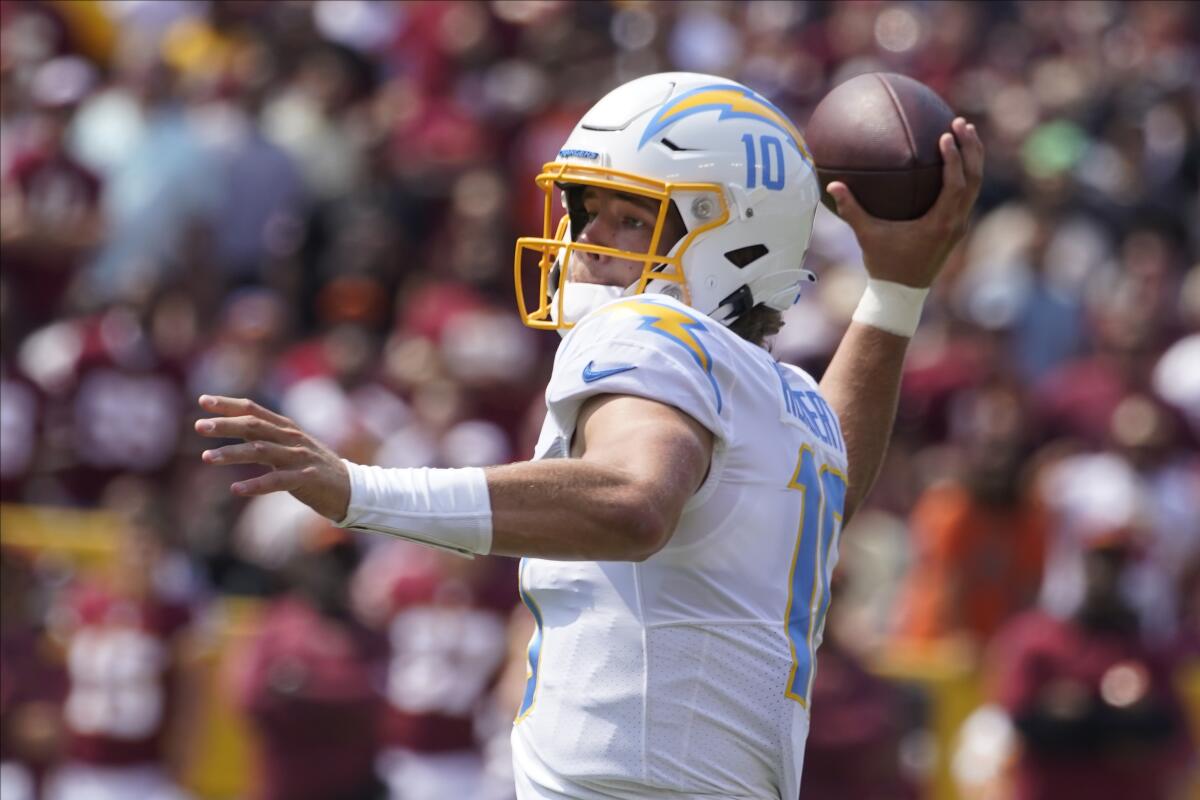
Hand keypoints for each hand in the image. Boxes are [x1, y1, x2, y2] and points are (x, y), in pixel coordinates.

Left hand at [195, 395, 349, 520]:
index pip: (254, 409)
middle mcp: (291, 438)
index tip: (202, 400)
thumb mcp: (289, 447)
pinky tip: (236, 489)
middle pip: (254, 426)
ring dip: (232, 453)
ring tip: (207, 457)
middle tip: (199, 427)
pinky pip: (277, 481)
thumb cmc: (314, 468)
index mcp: (286, 428)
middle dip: (225, 425)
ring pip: (261, 451)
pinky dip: (256, 484)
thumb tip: (234, 426)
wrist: (351, 489)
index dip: (228, 404)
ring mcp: (299, 457)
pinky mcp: (306, 478)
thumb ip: (265, 437)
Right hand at [827, 117, 983, 288]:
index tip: (945, 136)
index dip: (953, 159)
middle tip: (961, 123)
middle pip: (974, 179)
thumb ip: (852, 210)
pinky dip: (965, 174)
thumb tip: (832, 185)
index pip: (955, 185)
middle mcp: (955, 223)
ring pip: (975, 186)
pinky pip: (967, 194)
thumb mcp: (867, 236)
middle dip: (971, 149)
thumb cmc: (884, 264)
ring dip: (972, 159)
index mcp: (939, 224)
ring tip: (966, 133)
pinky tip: (954, 159)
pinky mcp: (955, 228)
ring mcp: (959, 226)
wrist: (901, 294)